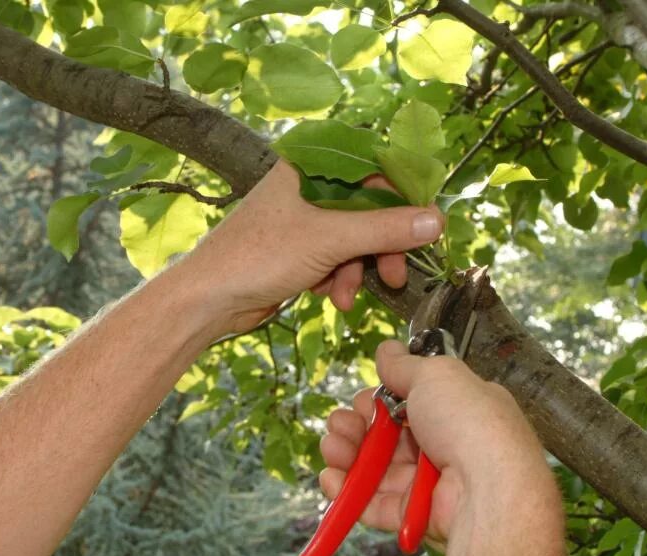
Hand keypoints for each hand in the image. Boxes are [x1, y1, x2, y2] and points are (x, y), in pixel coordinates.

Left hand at [188, 162, 443, 336]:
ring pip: (354, 239)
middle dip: (381, 246)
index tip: (425, 223)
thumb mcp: (330, 240)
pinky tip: (329, 296)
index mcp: (310, 166)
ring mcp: (303, 221)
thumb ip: (385, 229)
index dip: (401, 194)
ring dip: (358, 270)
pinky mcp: (299, 251)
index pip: (372, 167)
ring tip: (347, 295)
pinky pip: (337, 259)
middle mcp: (307, 187)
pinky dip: (340, 279)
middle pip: (368, 208)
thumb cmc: (258, 256)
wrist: (209, 300)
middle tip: (395, 275)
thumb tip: (436, 220)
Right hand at [319, 341, 558, 543]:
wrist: (485, 487)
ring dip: (345, 456)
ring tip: (334, 449)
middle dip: (354, 427)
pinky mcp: (412, 515)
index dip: (378, 400)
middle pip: (384, 436)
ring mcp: (426, 483)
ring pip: (374, 469)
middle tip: (342, 425)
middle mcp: (442, 447)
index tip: (366, 399)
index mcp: (455, 411)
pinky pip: (372, 504)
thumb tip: (387, 349)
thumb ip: (406, 366)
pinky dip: (348, 493)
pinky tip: (332, 478)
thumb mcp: (436, 376)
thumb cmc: (469, 424)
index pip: (406, 404)